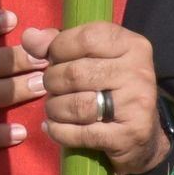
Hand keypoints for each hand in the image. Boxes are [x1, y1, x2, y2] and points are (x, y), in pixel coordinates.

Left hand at [24, 21, 167, 174]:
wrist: (143, 136)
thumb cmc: (110, 89)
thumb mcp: (93, 58)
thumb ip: (59, 43)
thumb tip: (30, 38)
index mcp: (133, 45)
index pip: (87, 38)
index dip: (59, 48)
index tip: (52, 59)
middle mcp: (139, 71)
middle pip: (76, 73)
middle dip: (53, 81)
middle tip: (51, 88)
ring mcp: (137, 104)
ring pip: (77, 104)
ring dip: (55, 108)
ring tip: (54, 108)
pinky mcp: (130, 135)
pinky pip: (81, 133)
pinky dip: (60, 131)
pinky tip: (54, 128)